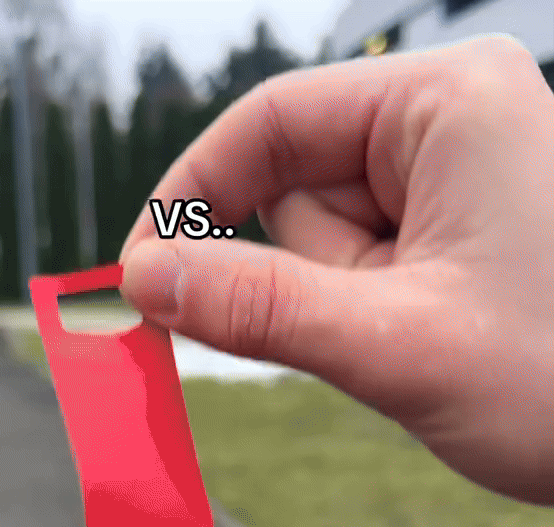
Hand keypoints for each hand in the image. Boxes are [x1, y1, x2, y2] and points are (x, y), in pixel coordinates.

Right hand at [119, 35, 553, 505]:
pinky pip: (367, 264)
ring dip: (341, 305)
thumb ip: (260, 309)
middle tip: (361, 338)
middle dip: (300, 274)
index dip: (191, 199)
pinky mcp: (463, 232)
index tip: (138, 276)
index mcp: (449, 104)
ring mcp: (463, 178)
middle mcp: (456, 123)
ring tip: (420, 347)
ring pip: (328, 236)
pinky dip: (365, 314)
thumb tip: (144, 281)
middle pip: (298, 184)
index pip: (272, 121)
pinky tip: (427, 346)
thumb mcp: (394, 346)